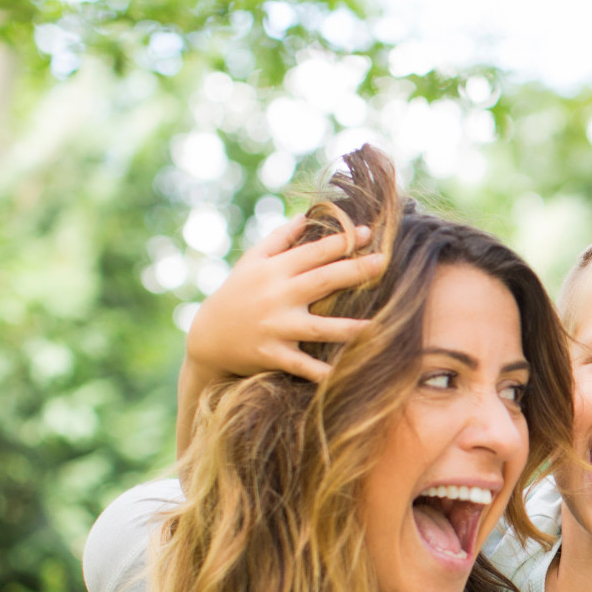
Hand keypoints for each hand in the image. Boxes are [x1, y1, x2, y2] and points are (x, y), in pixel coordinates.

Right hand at [186, 217, 384, 385]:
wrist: (207, 338)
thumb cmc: (237, 293)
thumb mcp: (252, 261)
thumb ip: (280, 238)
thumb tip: (307, 216)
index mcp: (275, 270)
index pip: (314, 252)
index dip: (342, 241)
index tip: (369, 232)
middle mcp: (277, 296)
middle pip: (323, 281)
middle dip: (355, 271)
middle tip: (384, 262)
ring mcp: (276, 327)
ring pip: (320, 328)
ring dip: (350, 328)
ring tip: (380, 325)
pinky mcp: (273, 355)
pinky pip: (303, 366)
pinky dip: (323, 373)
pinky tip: (348, 375)